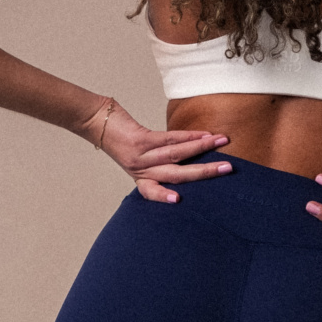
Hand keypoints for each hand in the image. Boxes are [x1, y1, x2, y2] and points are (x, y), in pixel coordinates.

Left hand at [80, 101, 233, 201]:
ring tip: (222, 143)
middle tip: (227, 170)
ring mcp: (141, 154)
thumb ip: (155, 160)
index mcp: (140, 176)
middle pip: (176, 175)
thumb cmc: (117, 137)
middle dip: (204, 173)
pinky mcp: (141, 138)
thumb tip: (186, 154)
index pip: (152, 191)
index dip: (163, 197)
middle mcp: (140, 169)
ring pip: (177, 154)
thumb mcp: (135, 156)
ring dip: (202, 148)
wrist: (94, 120)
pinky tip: (204, 134)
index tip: (178, 201)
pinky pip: (170, 138)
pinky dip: (189, 136)